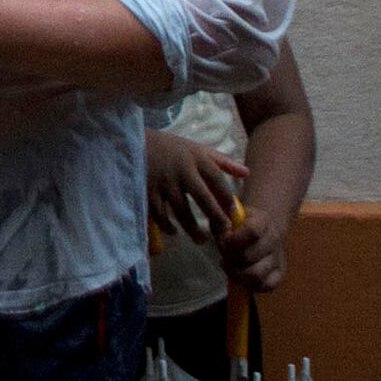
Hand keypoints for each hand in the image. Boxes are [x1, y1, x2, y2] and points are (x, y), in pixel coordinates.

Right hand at [146, 128, 252, 247]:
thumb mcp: (196, 148)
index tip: (233, 213)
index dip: (227, 198)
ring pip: (182, 211)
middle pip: (203, 198)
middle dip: (215, 217)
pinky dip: (168, 226)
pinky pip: (160, 214)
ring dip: (193, 229)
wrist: (134, 141)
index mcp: (195, 158)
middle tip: (223, 232)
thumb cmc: (171, 147)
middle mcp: (181, 170)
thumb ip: (222, 161)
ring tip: (201, 239)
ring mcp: (164, 182)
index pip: (217, 179)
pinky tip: (174, 232)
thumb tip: (246, 173)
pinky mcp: (147, 191)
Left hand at [218, 198, 291, 293]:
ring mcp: (278, 257)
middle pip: (249, 257)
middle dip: (230, 260)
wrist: (262, 227)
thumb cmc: (238, 223)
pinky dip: (251, 286)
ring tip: (230, 268)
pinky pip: (267, 286)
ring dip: (238, 275)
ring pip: (257, 276)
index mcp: (262, 221)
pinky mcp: (279, 273)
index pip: (252, 232)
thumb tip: (219, 227)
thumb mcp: (226, 216)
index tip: (223, 242)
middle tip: (224, 257)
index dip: (233, 240)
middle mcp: (273, 239)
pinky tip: (241, 276)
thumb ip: (220, 222)